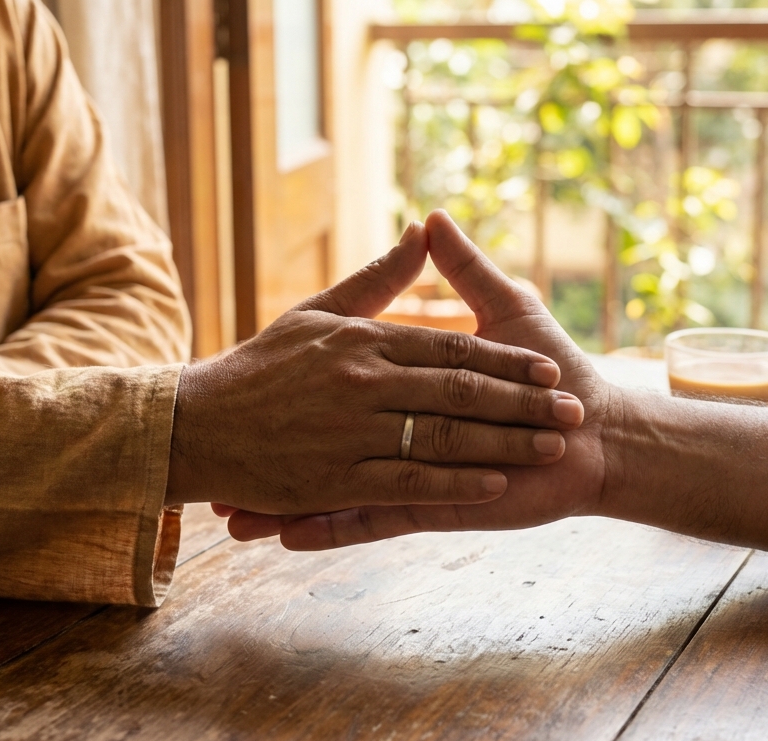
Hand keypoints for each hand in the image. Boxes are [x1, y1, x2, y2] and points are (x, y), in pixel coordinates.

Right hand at [164, 221, 583, 513]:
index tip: (549, 366)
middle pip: (460, 390)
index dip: (505, 358)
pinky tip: (495, 483)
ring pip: (444, 438)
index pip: (450, 346)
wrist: (194, 424)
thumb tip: (425, 228)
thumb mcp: (316, 311)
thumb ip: (377, 278)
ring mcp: (349, 435)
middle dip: (523, 401)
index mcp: (360, 341)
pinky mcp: (334, 482)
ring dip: (504, 442)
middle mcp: (361, 384)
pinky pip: (405, 485)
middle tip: (573, 409)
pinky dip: (454, 484)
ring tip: (552, 445)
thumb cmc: (258, 366)